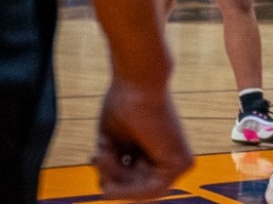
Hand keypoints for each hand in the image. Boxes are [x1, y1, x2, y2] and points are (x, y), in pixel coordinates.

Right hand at [93, 75, 193, 198]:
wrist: (137, 81)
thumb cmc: (123, 103)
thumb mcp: (113, 141)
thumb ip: (113, 167)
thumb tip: (106, 192)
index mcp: (159, 149)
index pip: (134, 179)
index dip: (111, 176)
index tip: (93, 158)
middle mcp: (172, 157)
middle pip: (136, 187)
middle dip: (112, 176)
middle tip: (96, 156)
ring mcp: (180, 163)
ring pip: (139, 190)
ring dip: (115, 175)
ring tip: (105, 151)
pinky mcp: (179, 164)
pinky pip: (150, 191)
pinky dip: (126, 187)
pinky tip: (109, 176)